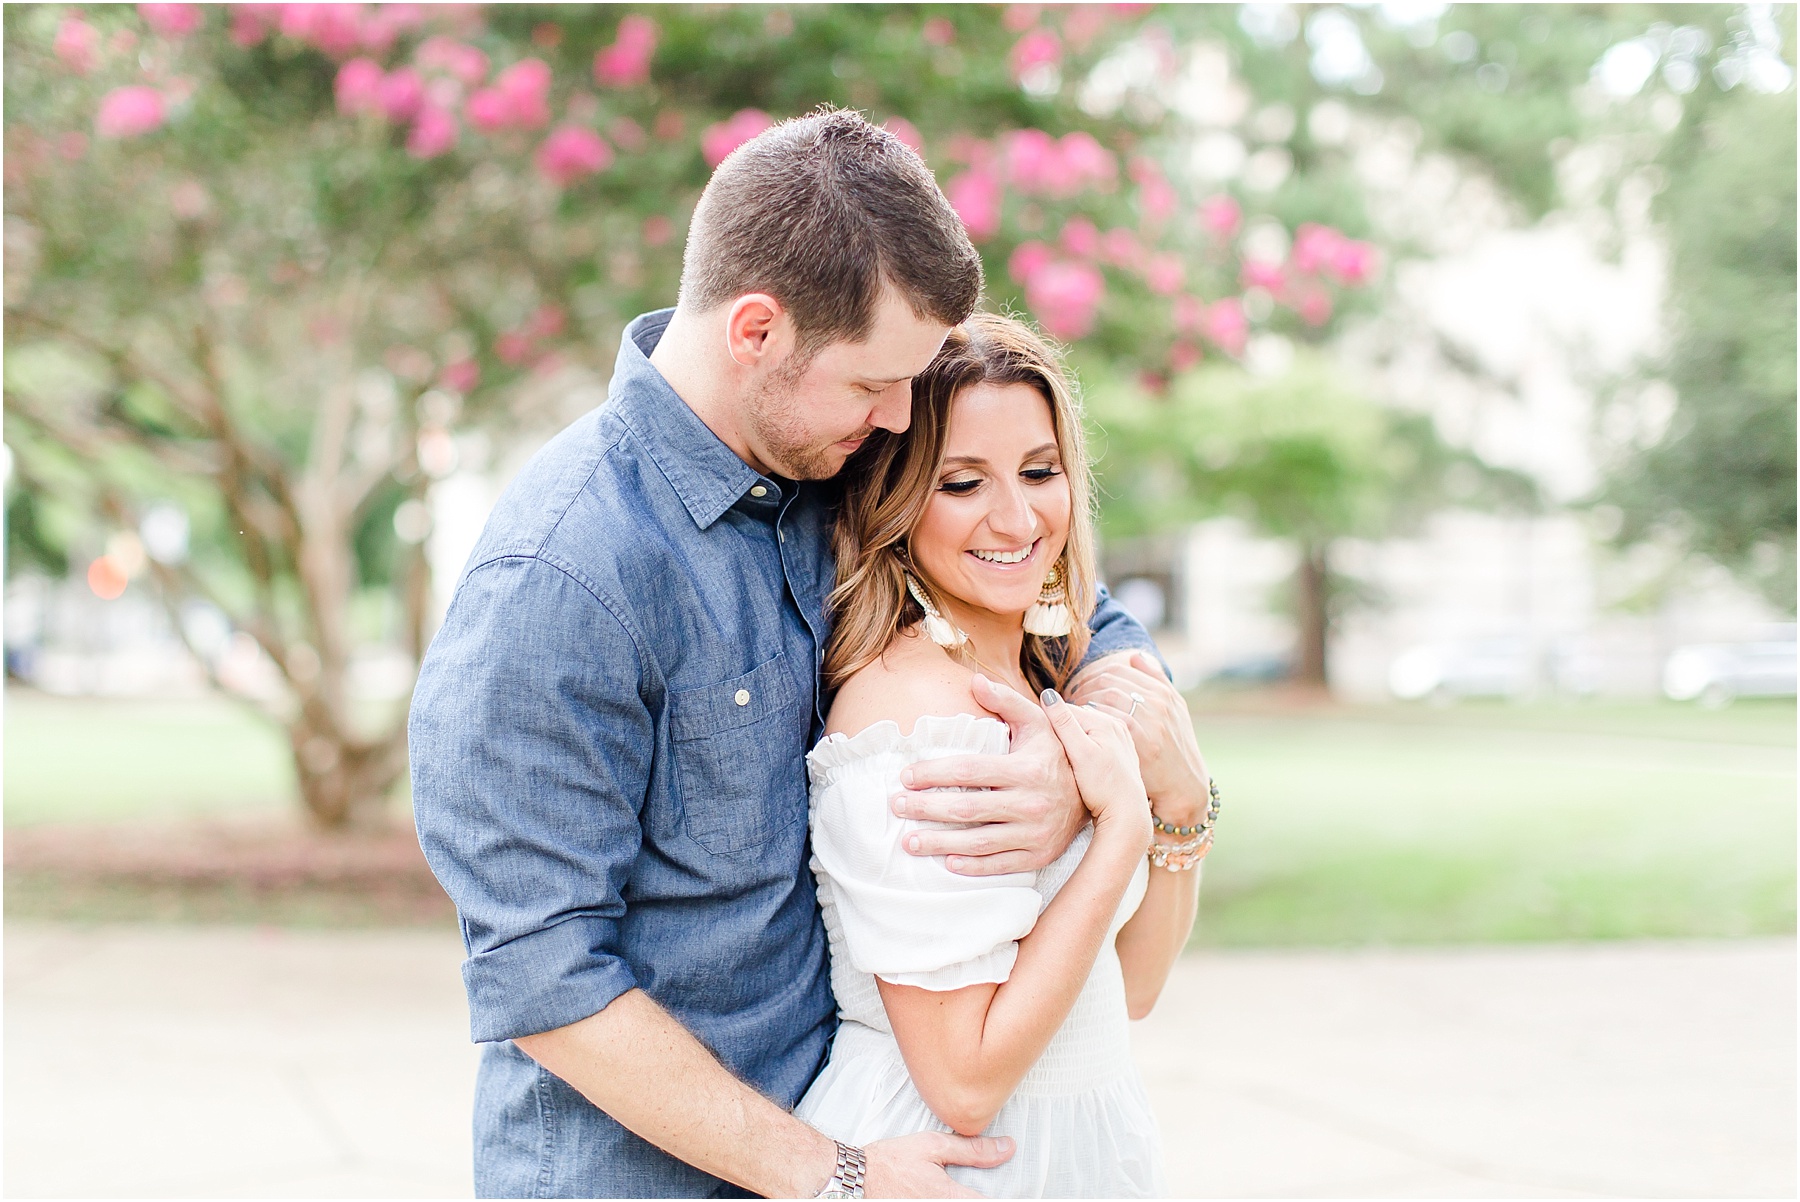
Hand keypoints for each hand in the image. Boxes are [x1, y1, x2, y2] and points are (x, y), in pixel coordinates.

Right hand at [862, 1131, 1014, 1196]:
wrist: (854, 1178)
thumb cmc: (890, 1160)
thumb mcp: (932, 1145)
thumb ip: (972, 1150)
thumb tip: (1007, 1148)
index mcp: (950, 1198)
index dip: (1005, 1198)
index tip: (1021, 1193)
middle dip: (983, 1197)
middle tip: (984, 1187)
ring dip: (969, 1199)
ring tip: (969, 1189)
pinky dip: (954, 1200)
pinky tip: (948, 1194)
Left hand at [891, 674, 1084, 876]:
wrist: (1098, 794)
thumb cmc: (1057, 753)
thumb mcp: (1039, 722)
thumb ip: (1007, 701)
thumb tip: (975, 681)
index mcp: (1027, 768)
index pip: (969, 771)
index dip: (934, 773)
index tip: (906, 775)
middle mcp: (1031, 802)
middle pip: (967, 809)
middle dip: (926, 808)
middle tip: (896, 806)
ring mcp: (1035, 833)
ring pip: (978, 842)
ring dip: (939, 843)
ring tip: (909, 841)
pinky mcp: (1038, 856)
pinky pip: (999, 865)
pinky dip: (971, 866)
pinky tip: (946, 862)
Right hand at [1039, 688, 1150, 838]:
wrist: (1128, 814)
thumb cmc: (1103, 787)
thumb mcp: (1080, 754)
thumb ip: (1064, 723)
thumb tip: (1047, 694)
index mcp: (1105, 721)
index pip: (1065, 710)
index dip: (1047, 722)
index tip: (1035, 738)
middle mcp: (1116, 725)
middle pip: (1077, 720)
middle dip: (1061, 731)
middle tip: (1049, 753)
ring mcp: (1121, 739)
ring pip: (1085, 732)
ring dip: (1072, 741)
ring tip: (1064, 761)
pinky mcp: (1121, 753)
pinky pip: (1096, 743)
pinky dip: (1085, 749)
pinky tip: (1081, 766)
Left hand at [1069, 649, 1210, 825]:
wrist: (1183, 785)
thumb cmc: (1174, 746)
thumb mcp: (1174, 709)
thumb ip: (1156, 681)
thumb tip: (1135, 656)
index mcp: (1163, 692)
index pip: (1117, 671)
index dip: (1093, 676)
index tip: (1080, 686)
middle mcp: (1158, 702)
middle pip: (1109, 681)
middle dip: (1084, 686)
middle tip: (1070, 697)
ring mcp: (1150, 720)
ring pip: (1107, 696)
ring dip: (1084, 699)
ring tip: (1072, 709)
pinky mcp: (1141, 739)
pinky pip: (1109, 718)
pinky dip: (1092, 716)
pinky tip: (1082, 724)